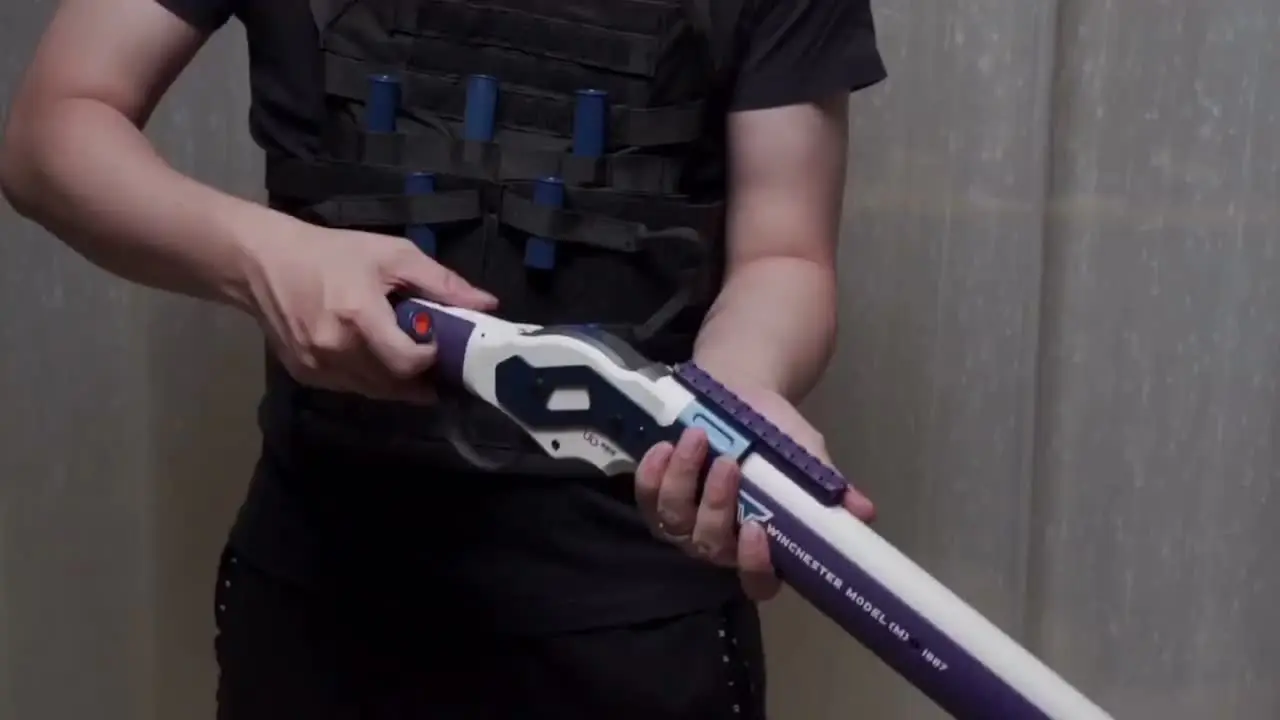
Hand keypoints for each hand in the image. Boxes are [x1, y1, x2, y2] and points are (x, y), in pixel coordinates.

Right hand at [245, 218, 496, 402]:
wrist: (261, 262)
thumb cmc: (331, 253)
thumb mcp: (392, 254)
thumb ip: (441, 282)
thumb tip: (487, 305)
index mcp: (359, 317)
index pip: (408, 362)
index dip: (431, 359)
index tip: (437, 343)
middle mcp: (336, 350)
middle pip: (394, 384)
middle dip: (420, 376)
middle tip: (432, 359)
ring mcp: (317, 367)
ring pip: (373, 391)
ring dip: (396, 383)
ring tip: (407, 359)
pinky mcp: (304, 375)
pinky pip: (350, 388)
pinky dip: (369, 379)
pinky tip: (374, 357)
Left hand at [634, 385, 874, 600]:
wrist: (740, 396)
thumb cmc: (776, 435)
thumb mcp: (806, 456)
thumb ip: (827, 485)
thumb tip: (864, 511)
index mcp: (761, 544)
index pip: (758, 582)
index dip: (755, 566)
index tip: (757, 529)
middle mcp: (719, 543)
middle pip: (711, 546)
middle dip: (717, 505)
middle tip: (729, 462)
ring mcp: (684, 521)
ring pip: (674, 521)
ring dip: (682, 480)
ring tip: (697, 438)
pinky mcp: (656, 495)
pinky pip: (645, 498)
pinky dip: (651, 475)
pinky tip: (664, 447)